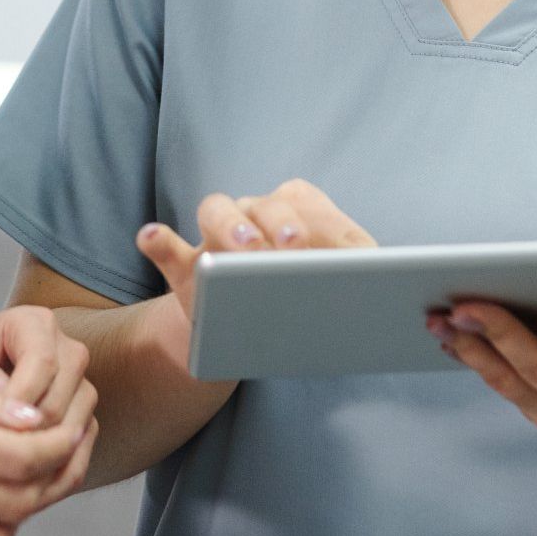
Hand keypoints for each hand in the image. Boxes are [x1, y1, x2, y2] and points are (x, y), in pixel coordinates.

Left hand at [0, 306, 97, 514]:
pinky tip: (17, 485)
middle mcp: (68, 350)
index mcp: (36, 324)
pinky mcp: (83, 417)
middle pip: (61, 401)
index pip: (42, 364)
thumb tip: (7, 402)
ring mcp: (81, 385)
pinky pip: (79, 450)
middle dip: (24, 435)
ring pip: (74, 429)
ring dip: (38, 456)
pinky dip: (53, 472)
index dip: (17, 403)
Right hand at [136, 179, 377, 362]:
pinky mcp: (183, 263)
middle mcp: (253, 212)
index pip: (313, 207)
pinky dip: (159, 240)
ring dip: (229, 223)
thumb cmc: (299, 305)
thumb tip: (384, 279)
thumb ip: (351, 280)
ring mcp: (215, 235)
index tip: (343, 249)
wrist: (245, 332)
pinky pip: (165, 245)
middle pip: (265, 203)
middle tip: (292, 248)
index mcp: (294, 210)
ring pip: (216, 209)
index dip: (328, 226)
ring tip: (242, 245)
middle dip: (281, 222)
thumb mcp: (331, 293)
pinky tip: (152, 237)